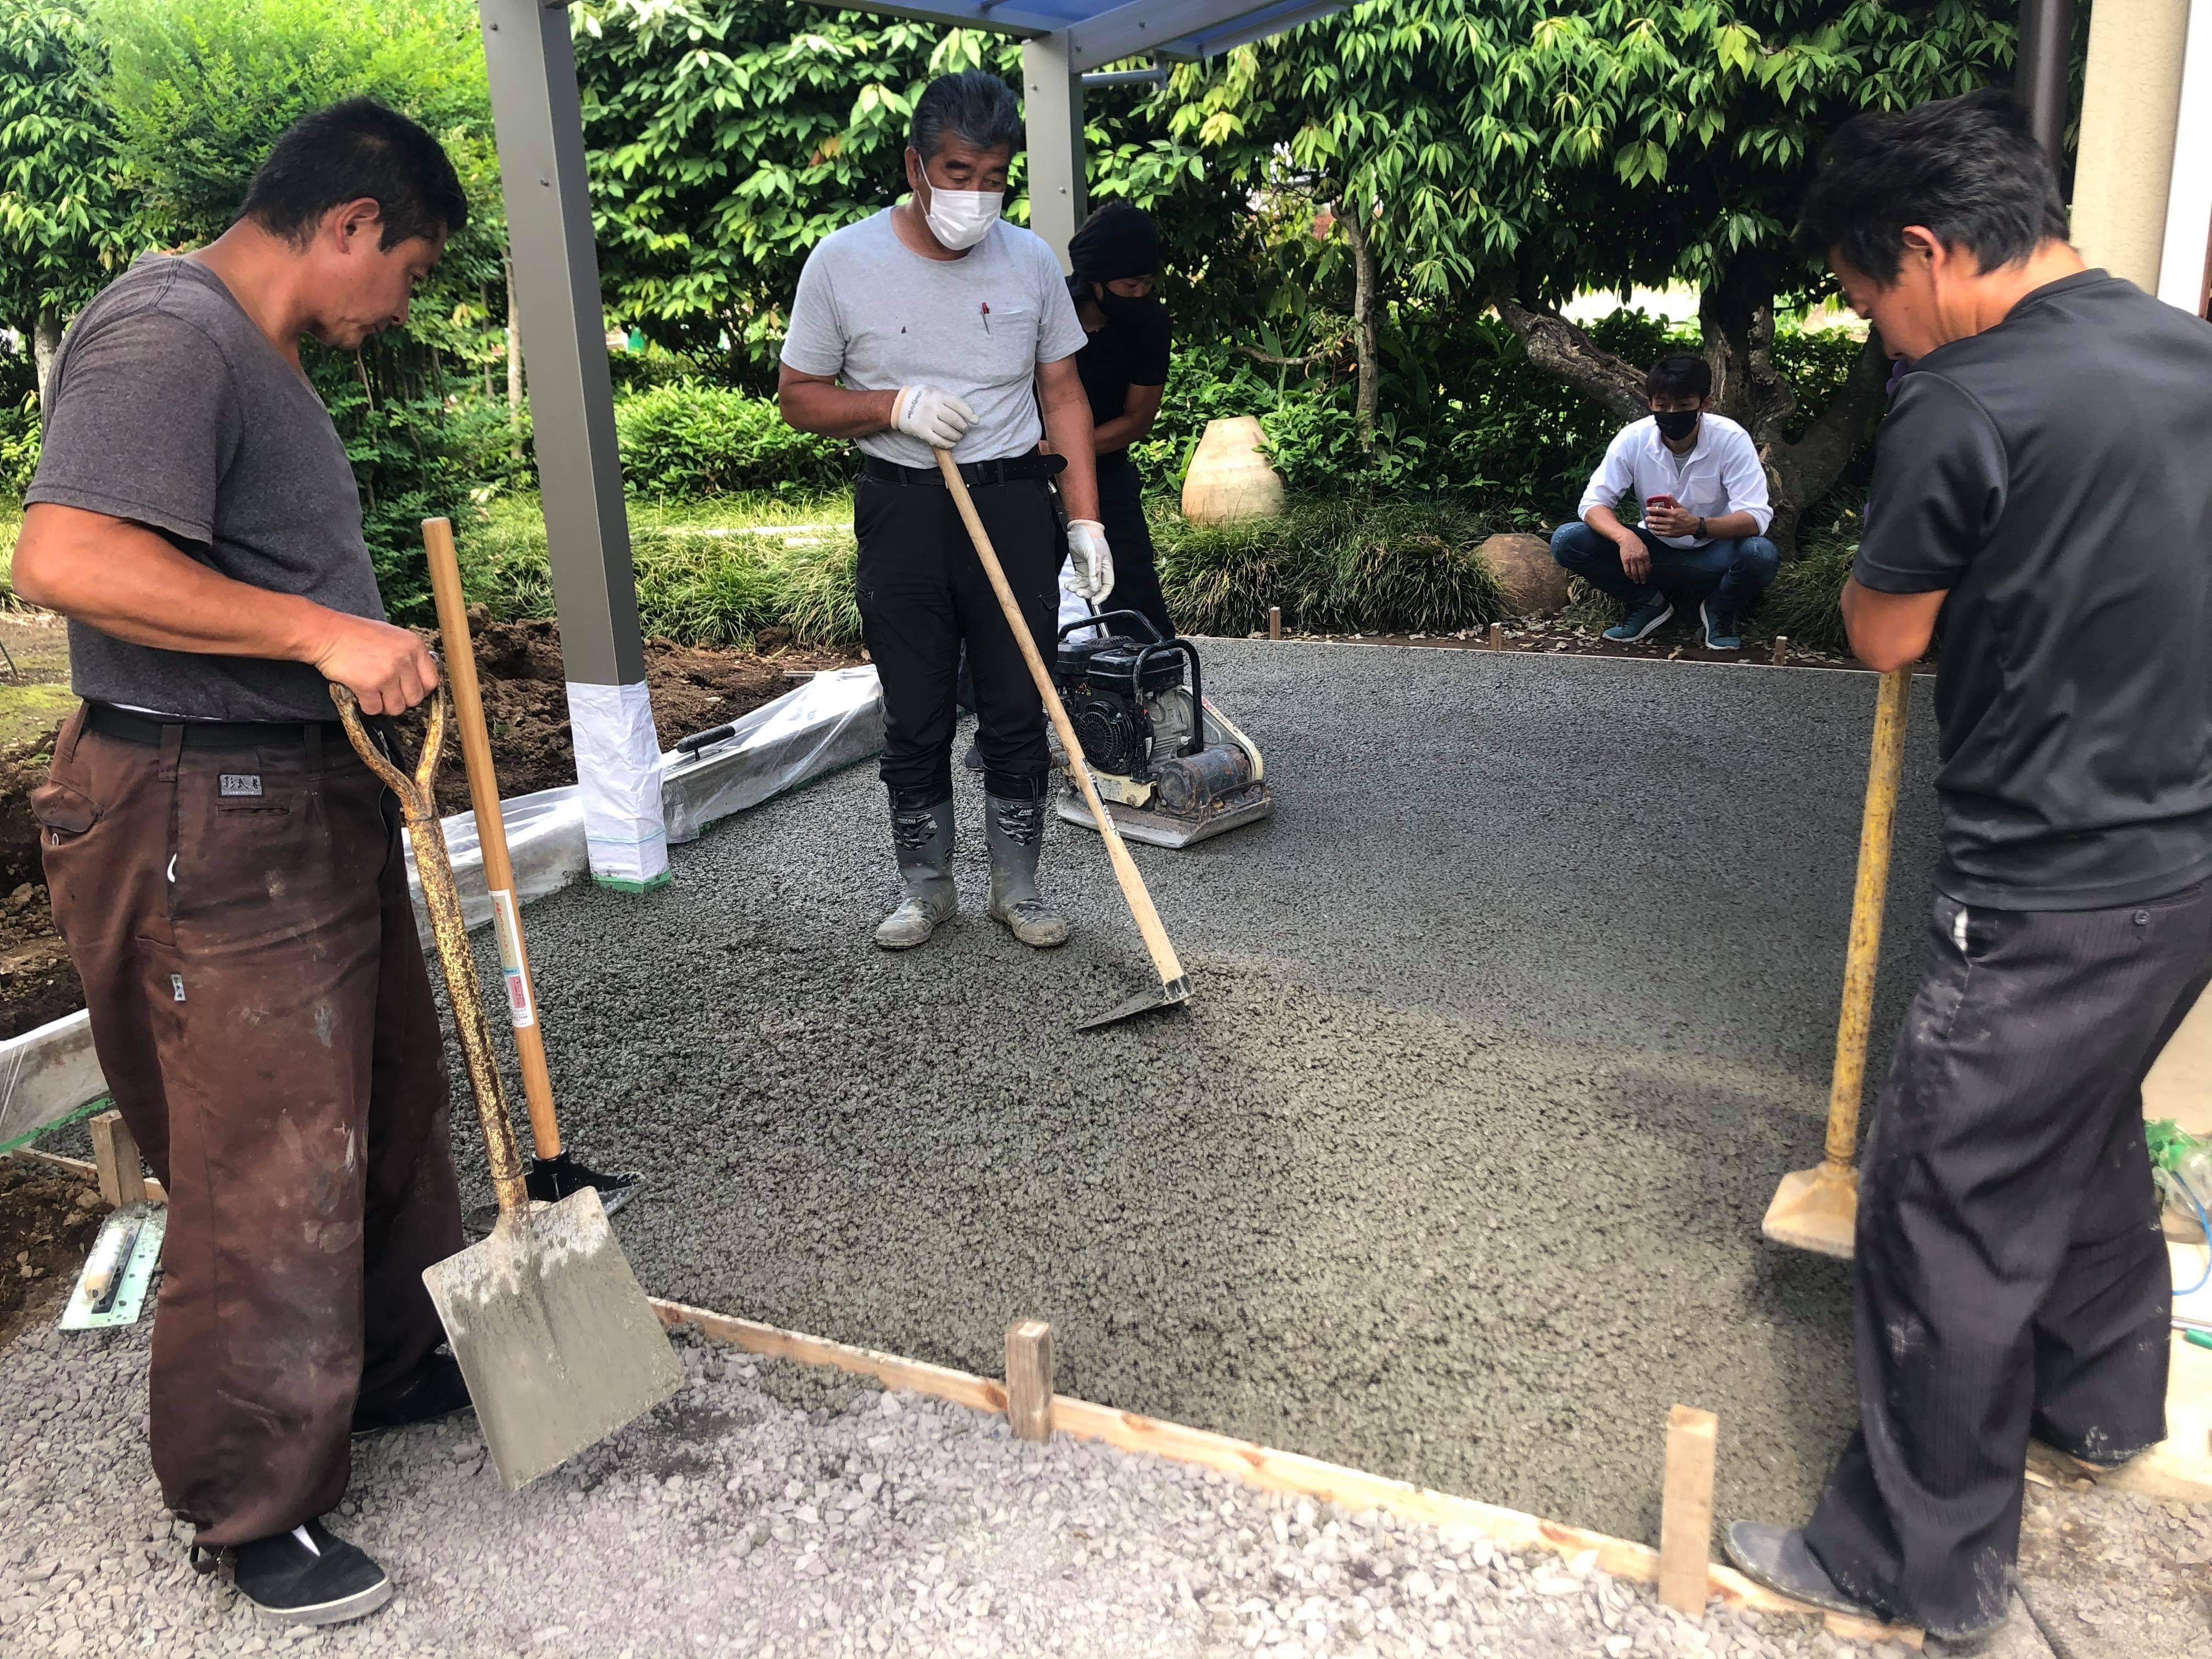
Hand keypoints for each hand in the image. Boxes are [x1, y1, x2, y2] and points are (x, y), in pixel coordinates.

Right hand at [309, 612, 440, 715]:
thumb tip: (418, 679)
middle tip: (387, 694)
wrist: (327, 633)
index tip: (408, 691)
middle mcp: (404, 659)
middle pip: (415, 698)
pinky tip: (361, 693)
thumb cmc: (356, 635)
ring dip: (384, 705)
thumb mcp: (393, 637)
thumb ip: (408, 656)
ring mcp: (387, 673)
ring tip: (374, 694)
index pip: (431, 682)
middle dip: (401, 700)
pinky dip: (367, 706)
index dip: (420, 690)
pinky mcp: (369, 685)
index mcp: (414, 646)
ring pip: (397, 708)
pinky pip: (374, 709)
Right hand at [891, 385, 975, 448]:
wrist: (899, 405)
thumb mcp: (934, 392)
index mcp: (938, 395)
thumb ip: (949, 400)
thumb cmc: (921, 398)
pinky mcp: (921, 431)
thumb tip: (968, 414)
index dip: (969, 414)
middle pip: (954, 420)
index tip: (975, 421)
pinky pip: (938, 440)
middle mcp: (933, 407)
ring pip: (948, 431)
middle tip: (964, 430)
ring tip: (958, 437)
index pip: (958, 405)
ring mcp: (926, 419)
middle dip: (963, 427)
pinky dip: (947, 443)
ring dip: (956, 436)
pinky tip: (951, 443)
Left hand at [1066, 520, 1113, 601]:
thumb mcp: (1093, 554)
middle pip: (1095, 588)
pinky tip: (1068, 584)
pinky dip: (1073, 584)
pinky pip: (1078, 581)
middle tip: (1079, 592)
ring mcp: (1089, 570)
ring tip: (1070, 586)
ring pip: (1085, 586)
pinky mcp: (1081, 568)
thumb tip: (1094, 587)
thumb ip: (1094, 572)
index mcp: (1106, 567)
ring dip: (1078, 588)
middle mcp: (1098, 570)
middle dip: (1087, 592)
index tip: (1094, 601)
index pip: (1107, 586)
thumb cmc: (1090, 537)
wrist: (1079, 528)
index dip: (1102, 596)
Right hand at [1615, 535, 1652, 583]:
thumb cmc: (1636, 542)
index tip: (1647, 576)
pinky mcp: (1625, 560)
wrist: (1627, 538)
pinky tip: (1630, 577)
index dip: (1647, 573)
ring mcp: (1632, 560)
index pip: (1648, 567)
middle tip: (1643, 582)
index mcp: (1645, 555)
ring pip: (1634, 572)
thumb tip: (1649, 566)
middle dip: (1642, 578)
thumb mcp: (1645, 549)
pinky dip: (1629, 575)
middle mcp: (1639, 559)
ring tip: (1636, 581)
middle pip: (1641, 571)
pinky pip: (1627, 570)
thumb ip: (1647, 557)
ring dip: (1635, 578)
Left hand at [1645, 500, 1699, 538]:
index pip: (1660, 510)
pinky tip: (1653, 530)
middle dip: (1650, 518)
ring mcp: (1669, 528)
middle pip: (1656, 519)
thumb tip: (1668, 494)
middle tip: (1646, 518)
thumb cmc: (1685, 516)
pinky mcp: (1669, 534)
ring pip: (1657, 527)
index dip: (1652, 509)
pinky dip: (1655, 531)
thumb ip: (1673, 501)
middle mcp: (1670, 521)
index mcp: (1672, 513)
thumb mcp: (1680, 507)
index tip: (1647, 509)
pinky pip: (1660, 533)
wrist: (1692, 525)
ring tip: (1648, 524)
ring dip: (1651, 525)